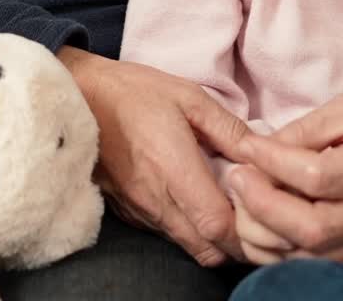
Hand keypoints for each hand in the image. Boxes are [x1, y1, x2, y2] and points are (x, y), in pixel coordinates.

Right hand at [58, 47, 248, 265]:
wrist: (78, 98)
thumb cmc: (134, 92)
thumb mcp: (187, 95)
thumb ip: (227, 128)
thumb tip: (262, 152)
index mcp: (173, 168)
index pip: (218, 226)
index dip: (248, 227)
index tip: (264, 206)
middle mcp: (156, 201)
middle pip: (209, 250)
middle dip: (239, 242)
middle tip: (257, 214)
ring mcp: (141, 212)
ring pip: (191, 247)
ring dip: (217, 239)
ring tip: (233, 207)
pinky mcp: (131, 214)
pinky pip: (171, 235)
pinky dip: (193, 230)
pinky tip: (201, 202)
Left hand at [227, 84, 342, 263]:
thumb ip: (304, 131)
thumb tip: (258, 151)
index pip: (318, 176)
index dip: (275, 163)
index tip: (246, 147)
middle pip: (312, 227)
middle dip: (263, 206)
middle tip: (237, 178)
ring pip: (310, 255)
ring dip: (265, 233)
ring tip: (243, 201)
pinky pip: (315, 263)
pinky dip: (280, 250)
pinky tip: (261, 223)